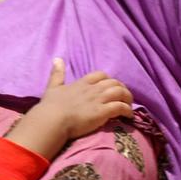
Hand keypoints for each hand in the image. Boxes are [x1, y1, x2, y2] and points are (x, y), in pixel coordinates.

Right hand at [6, 59, 134, 158]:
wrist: (52, 120)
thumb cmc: (51, 106)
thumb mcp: (53, 86)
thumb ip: (57, 73)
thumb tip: (57, 59)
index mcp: (82, 83)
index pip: (101, 75)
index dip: (109, 80)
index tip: (112, 88)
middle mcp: (92, 89)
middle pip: (114, 83)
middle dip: (122, 89)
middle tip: (125, 98)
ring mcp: (98, 100)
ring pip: (120, 92)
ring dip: (128, 99)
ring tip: (129, 106)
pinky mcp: (102, 112)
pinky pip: (120, 107)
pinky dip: (127, 110)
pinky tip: (128, 115)